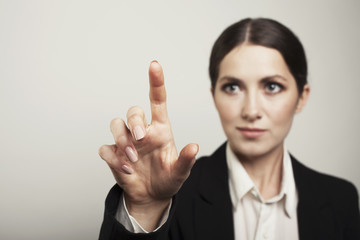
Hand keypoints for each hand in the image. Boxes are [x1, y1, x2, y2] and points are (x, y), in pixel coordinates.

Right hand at [99, 61, 198, 230]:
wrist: (151, 196)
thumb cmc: (168, 179)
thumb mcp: (180, 173)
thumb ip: (186, 160)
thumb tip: (194, 146)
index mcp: (160, 130)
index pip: (157, 100)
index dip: (156, 82)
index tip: (154, 64)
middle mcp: (143, 131)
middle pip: (133, 111)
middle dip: (134, 122)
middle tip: (141, 139)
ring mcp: (127, 142)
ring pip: (116, 124)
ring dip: (123, 140)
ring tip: (134, 159)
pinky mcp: (114, 154)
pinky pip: (106, 148)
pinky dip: (113, 158)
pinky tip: (126, 170)